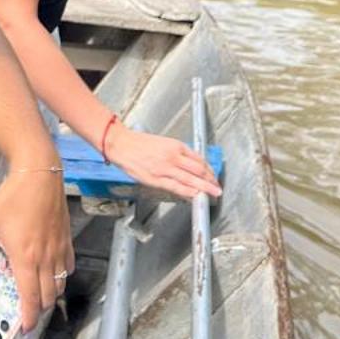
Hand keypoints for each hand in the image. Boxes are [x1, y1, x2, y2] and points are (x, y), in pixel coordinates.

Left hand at [0, 169, 73, 320]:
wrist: (40, 174)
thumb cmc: (12, 198)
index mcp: (26, 259)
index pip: (31, 299)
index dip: (29, 319)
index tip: (23, 330)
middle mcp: (46, 259)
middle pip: (48, 297)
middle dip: (39, 310)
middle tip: (26, 312)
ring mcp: (59, 250)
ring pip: (60, 284)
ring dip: (50, 294)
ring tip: (37, 295)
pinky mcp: (67, 239)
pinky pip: (68, 266)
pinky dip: (61, 275)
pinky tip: (51, 270)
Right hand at [105, 122, 221, 201]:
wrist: (121, 144)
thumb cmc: (139, 143)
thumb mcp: (163, 142)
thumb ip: (177, 153)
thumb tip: (190, 164)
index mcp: (176, 146)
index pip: (199, 160)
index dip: (209, 170)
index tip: (213, 176)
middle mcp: (173, 156)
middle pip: (198, 170)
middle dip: (210, 181)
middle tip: (218, 188)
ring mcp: (165, 168)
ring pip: (190, 180)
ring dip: (204, 188)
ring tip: (212, 194)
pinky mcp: (156, 179)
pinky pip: (176, 187)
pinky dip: (187, 192)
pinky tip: (195, 195)